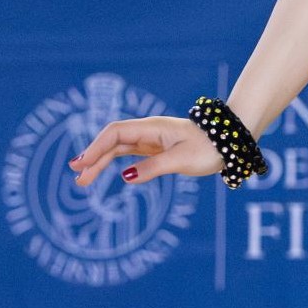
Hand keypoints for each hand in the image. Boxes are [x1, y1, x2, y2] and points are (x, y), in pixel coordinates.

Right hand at [69, 116, 221, 187]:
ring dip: (100, 161)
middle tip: (77, 176)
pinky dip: (115, 162)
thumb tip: (125, 177)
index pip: (115, 133)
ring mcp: (151, 139)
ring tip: (83, 179)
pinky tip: (104, 171)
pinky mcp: (156, 148)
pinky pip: (129, 153)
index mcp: (152, 128)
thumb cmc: (209, 149)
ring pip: (118, 148)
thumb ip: (153, 168)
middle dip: (93, 157)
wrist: (230, 143)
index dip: (96, 147)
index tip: (83, 163)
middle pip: (112, 141)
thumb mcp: (181, 160)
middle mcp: (148, 131)